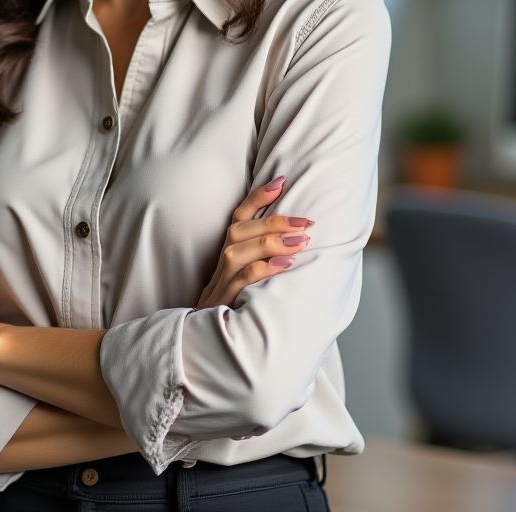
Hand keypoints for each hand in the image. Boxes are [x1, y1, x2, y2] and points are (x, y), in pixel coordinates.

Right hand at [193, 175, 313, 309]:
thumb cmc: (236, 301)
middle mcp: (222, 259)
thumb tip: (297, 235)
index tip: (282, 181)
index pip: (239, 215)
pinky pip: (243, 278)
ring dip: (273, 242)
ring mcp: (222, 279)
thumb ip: (263, 254)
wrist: (208, 335)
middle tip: (306, 221)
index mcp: (228, 249)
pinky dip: (264, 268)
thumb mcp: (247, 273)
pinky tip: (285, 264)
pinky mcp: (225, 299)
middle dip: (276, 221)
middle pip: (241, 229)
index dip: (258, 197)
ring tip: (302, 239)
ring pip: (241, 249)